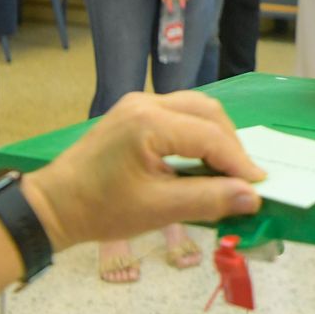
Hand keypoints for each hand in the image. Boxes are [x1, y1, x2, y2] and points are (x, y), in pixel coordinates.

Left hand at [20, 91, 264, 250]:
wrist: (54, 205)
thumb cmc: (101, 210)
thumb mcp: (158, 210)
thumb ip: (208, 200)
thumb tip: (252, 197)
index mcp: (149, 123)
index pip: (209, 136)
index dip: (238, 162)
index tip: (259, 186)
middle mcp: (146, 103)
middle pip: (207, 112)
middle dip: (231, 145)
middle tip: (244, 179)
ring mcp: (138, 103)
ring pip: (196, 108)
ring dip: (217, 136)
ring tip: (227, 170)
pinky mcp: (134, 112)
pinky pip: (179, 113)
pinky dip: (198, 133)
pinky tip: (202, 159)